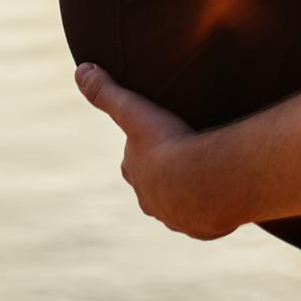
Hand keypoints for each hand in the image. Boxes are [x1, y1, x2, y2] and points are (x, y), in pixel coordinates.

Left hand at [73, 63, 240, 239]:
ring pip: (181, 206)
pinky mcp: (202, 230)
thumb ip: (106, 92)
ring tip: (207, 178)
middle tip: (185, 158)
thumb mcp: (134, 111)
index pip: (134, 163)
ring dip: (190, 195)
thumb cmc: (169, 144)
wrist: (205, 181)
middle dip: (166, 176)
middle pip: (155, 187)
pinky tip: (222, 200)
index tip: (158, 139)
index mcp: (137, 174)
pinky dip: (211, 213)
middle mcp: (151, 201)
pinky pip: (206, 222)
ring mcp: (177, 218)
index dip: (144, 151)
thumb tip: (79, 71)